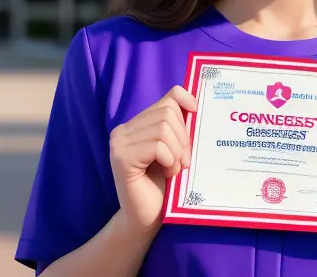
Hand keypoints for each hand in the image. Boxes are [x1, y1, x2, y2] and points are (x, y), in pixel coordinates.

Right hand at [109, 85, 197, 233]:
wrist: (145, 219)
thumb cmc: (163, 186)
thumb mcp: (173, 150)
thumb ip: (177, 129)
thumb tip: (197, 105)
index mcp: (136, 123)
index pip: (168, 96)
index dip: (186, 100)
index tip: (197, 113)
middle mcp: (123, 129)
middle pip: (168, 112)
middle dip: (183, 138)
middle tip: (184, 161)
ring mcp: (119, 142)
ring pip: (163, 128)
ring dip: (177, 152)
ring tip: (174, 169)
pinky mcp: (121, 158)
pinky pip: (157, 146)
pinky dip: (169, 160)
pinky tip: (167, 173)